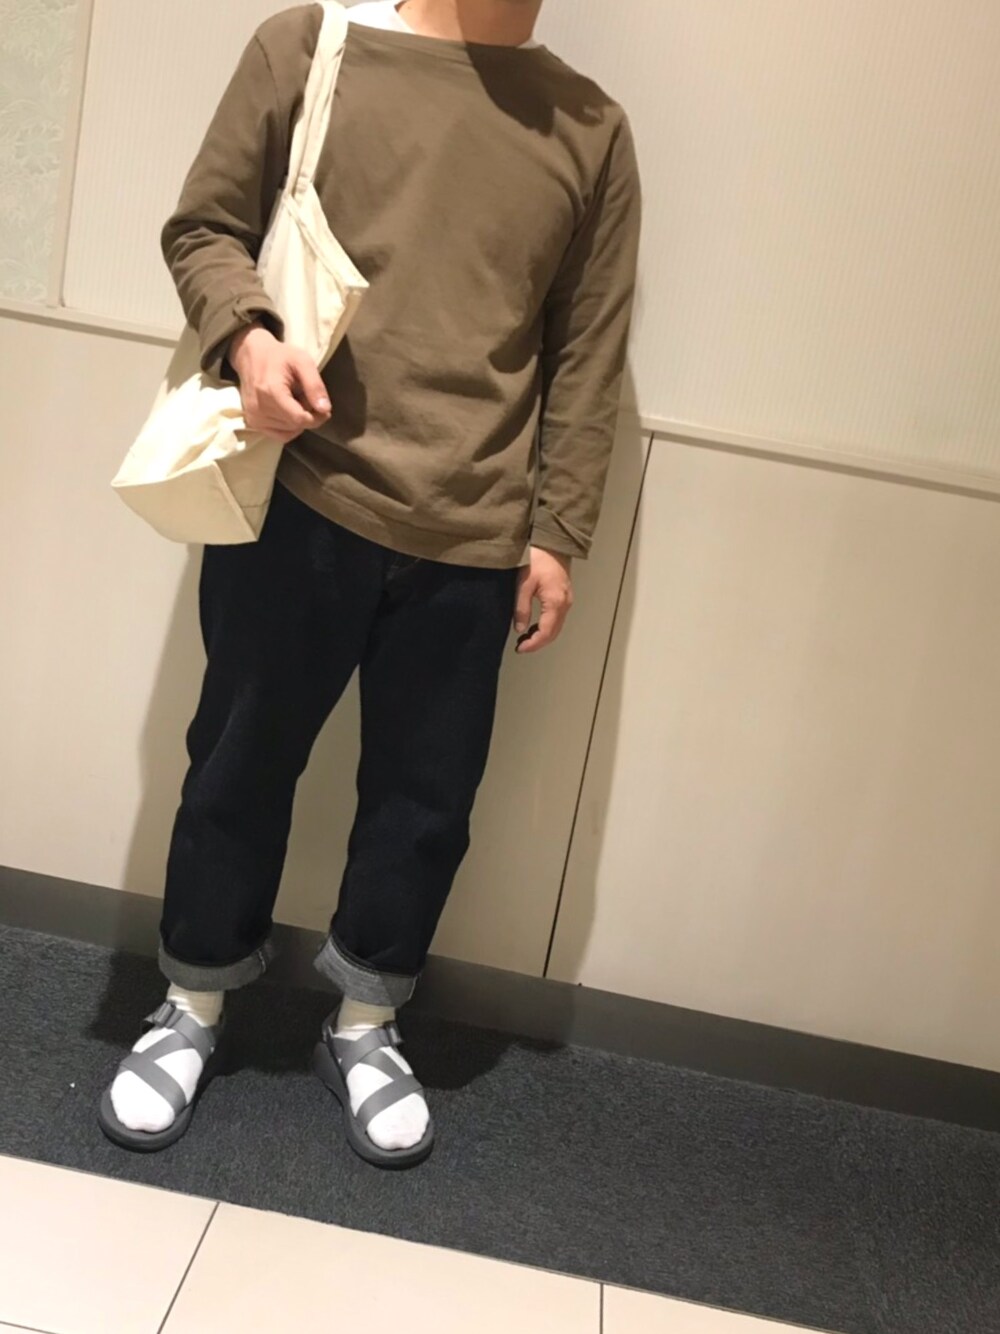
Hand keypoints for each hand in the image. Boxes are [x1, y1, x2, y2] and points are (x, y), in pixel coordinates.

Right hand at [229, 322, 331, 444]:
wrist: (251, 356)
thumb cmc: (279, 356)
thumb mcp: (302, 361)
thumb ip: (315, 385)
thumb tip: (325, 410)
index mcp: (271, 392)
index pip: (299, 419)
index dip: (316, 417)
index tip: (323, 408)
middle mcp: (259, 408)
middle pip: (295, 425)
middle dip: (308, 416)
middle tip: (307, 398)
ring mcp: (254, 417)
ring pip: (289, 432)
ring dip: (298, 421)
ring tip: (296, 401)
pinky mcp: (253, 423)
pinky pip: (280, 435)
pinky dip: (289, 427)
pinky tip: (289, 410)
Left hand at [514, 547, 573, 653]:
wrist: (552, 541)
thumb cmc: (538, 557)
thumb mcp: (523, 584)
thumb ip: (522, 608)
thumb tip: (520, 628)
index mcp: (555, 602)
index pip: (546, 632)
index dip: (534, 644)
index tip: (521, 648)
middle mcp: (565, 603)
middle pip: (554, 632)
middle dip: (538, 643)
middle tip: (522, 647)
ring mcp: (567, 599)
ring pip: (557, 626)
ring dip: (543, 635)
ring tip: (526, 638)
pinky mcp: (565, 594)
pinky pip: (558, 617)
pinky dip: (548, 626)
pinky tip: (536, 625)